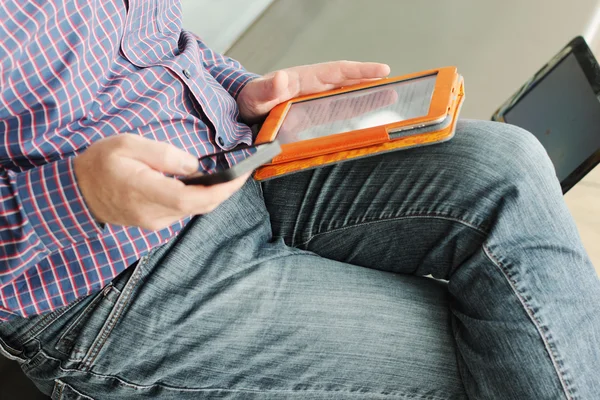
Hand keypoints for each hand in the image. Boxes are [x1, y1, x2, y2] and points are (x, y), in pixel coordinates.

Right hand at [74, 134, 248, 229]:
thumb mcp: (128, 144)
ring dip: (214, 195)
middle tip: (244, 172)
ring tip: (231, 176)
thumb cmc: (101, 163)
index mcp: (144, 191)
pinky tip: (207, 184)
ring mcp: (154, 222)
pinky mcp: (155, 223)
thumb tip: (194, 166)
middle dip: (226, 191)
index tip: (240, 176)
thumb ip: (163, 154)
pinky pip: (184, 212)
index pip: (191, 198)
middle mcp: (152, 213)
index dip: (220, 190)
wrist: (78, 192)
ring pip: (194, 211)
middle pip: (199, 207)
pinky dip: (200, 199)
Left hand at [237, 61, 390, 122]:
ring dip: (365, 98)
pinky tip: (364, 116)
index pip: (337, 71)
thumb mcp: (256, 95)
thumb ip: (268, 89)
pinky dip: (352, 111)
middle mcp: (313, 88)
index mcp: (304, 79)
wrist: (242, 112)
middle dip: (370, 83)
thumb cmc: (248, 100)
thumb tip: (281, 79)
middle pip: (347, 82)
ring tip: (389, 98)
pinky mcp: (311, 114)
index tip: (382, 71)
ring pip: (345, 97)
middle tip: (395, 87)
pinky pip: (336, 111)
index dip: (360, 71)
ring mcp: (313, 101)